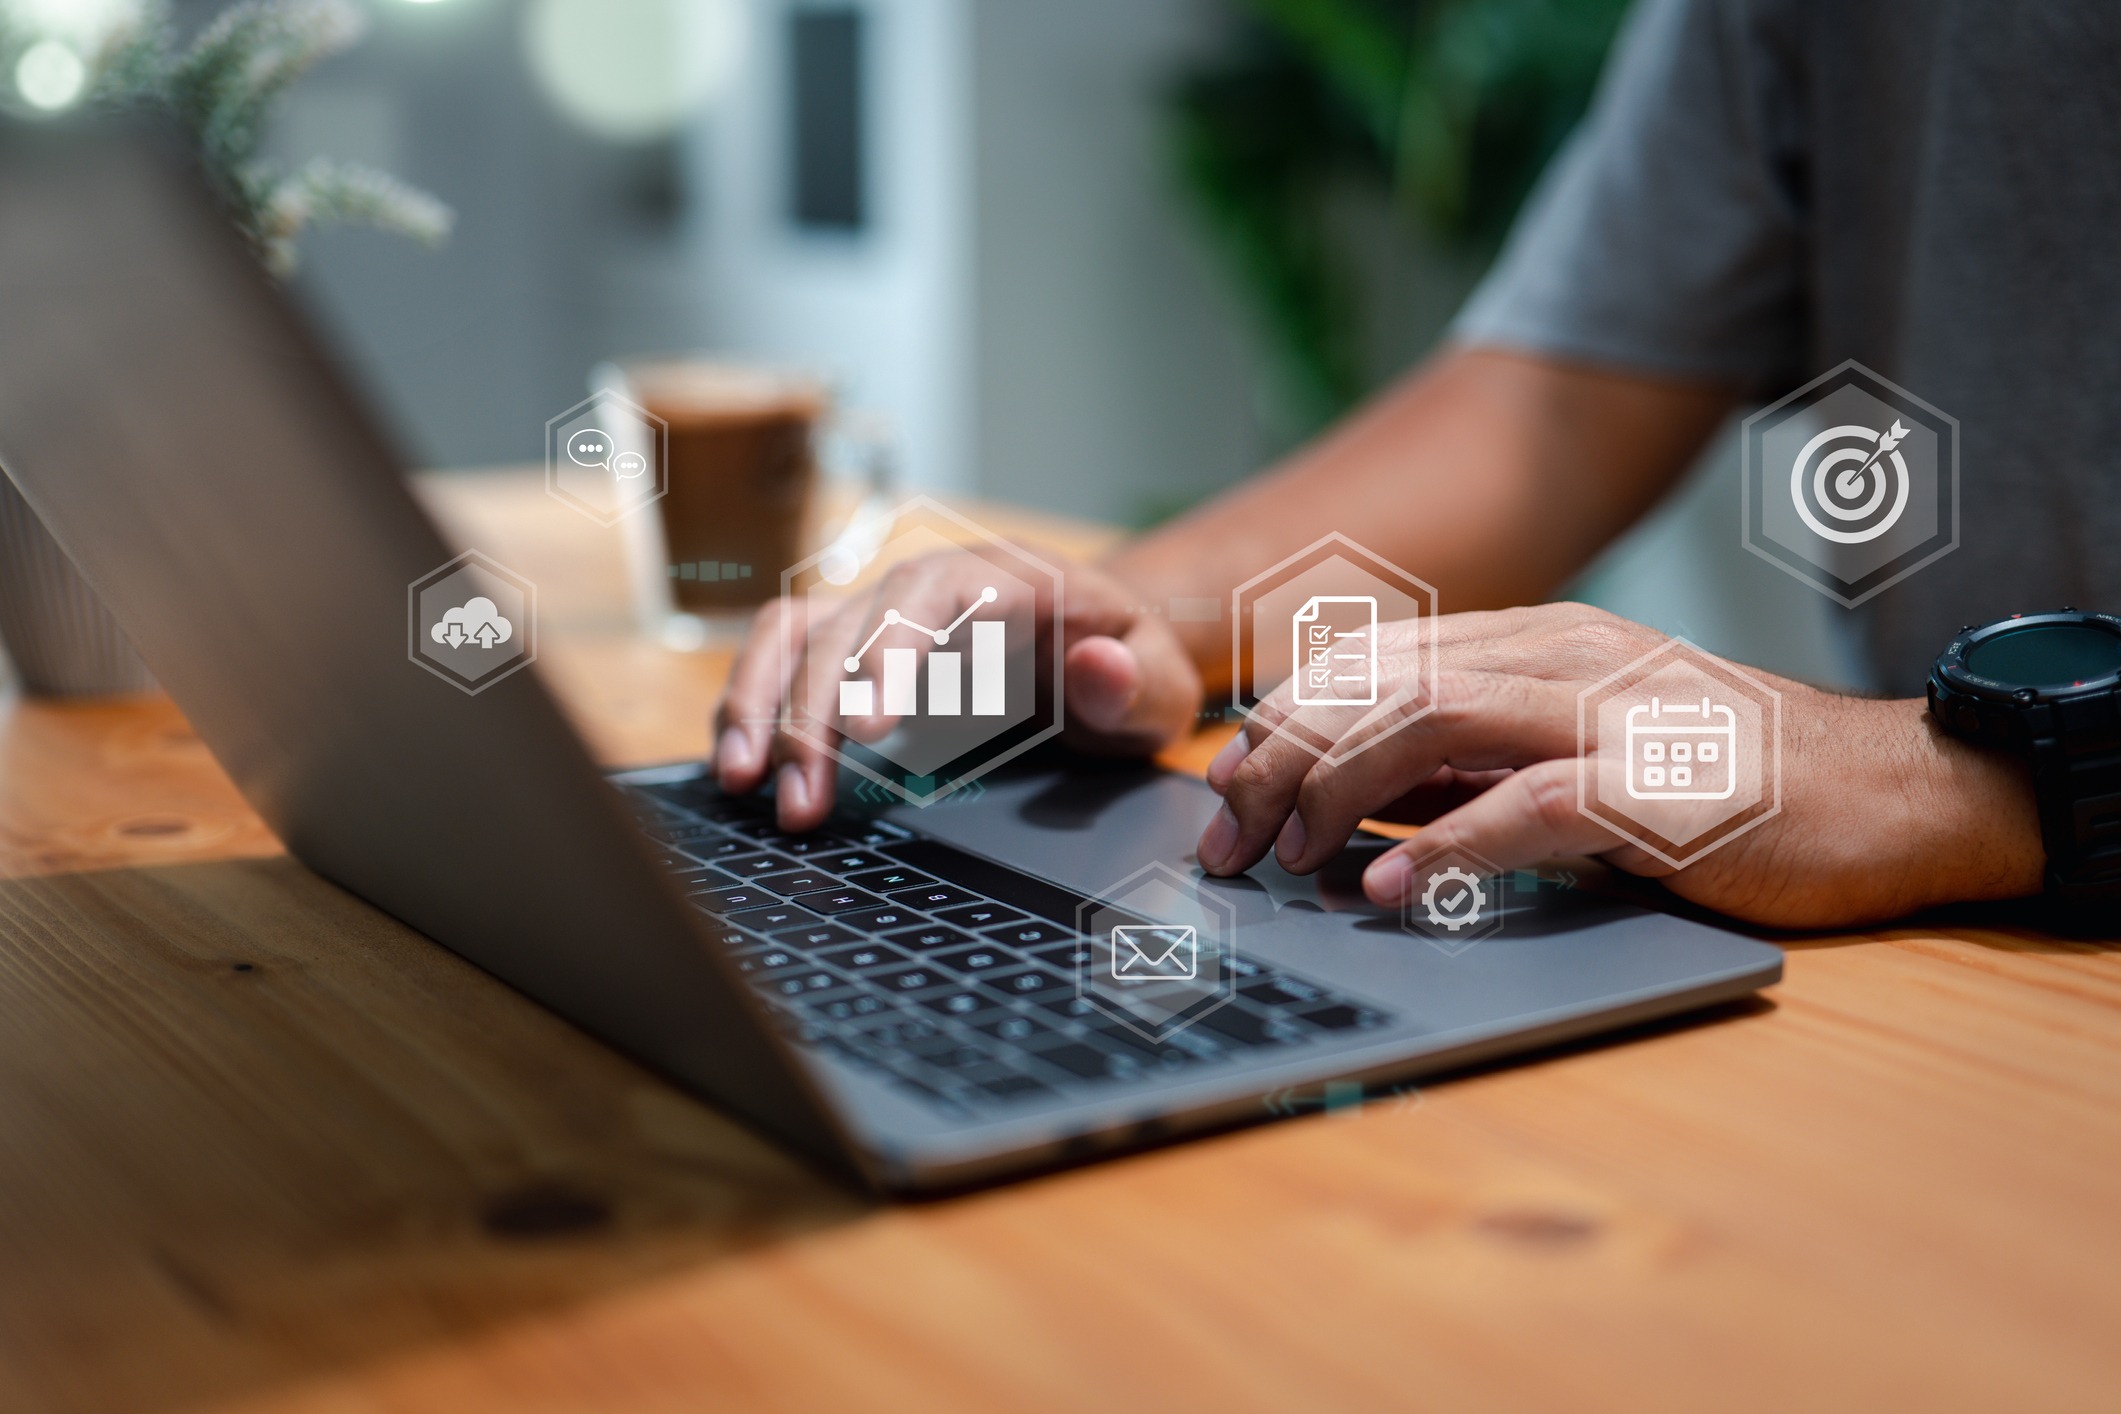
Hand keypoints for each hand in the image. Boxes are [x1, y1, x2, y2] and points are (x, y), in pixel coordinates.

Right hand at [715, 552, 1204, 828]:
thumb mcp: (1159, 680)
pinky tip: (743, 767)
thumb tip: (1097, 669)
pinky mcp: (854, 651)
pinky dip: (755, 709)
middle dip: (810, 710)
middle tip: (798, 796)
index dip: (888, 652)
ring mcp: (883, 614)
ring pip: (792, 633)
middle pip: (843, 623)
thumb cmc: (1129, 662)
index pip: (928, 595)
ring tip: (744, 782)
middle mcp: (927, 584)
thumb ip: (1133, 681)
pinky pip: (784, 663)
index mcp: (1003, 579)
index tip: (868, 727)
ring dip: (758, 703)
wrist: (1105, 646)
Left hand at [1196, 603, 2044, 928]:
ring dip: (1337, 791)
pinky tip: (1387, 884)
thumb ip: (1473, 768)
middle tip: (1225, 841)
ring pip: (1432, 719)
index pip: (1372, 659)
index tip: (1227, 792)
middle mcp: (1561, 657)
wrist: (1888, 791)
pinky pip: (1531, 804)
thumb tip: (1354, 804)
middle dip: (1282, 760)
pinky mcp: (1661, 784)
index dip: (1284, 721)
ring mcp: (1612, 711)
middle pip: (1380, 683)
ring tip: (1283, 858)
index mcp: (1535, 642)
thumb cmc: (1722, 783)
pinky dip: (1447, 843)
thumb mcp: (1574, 755)